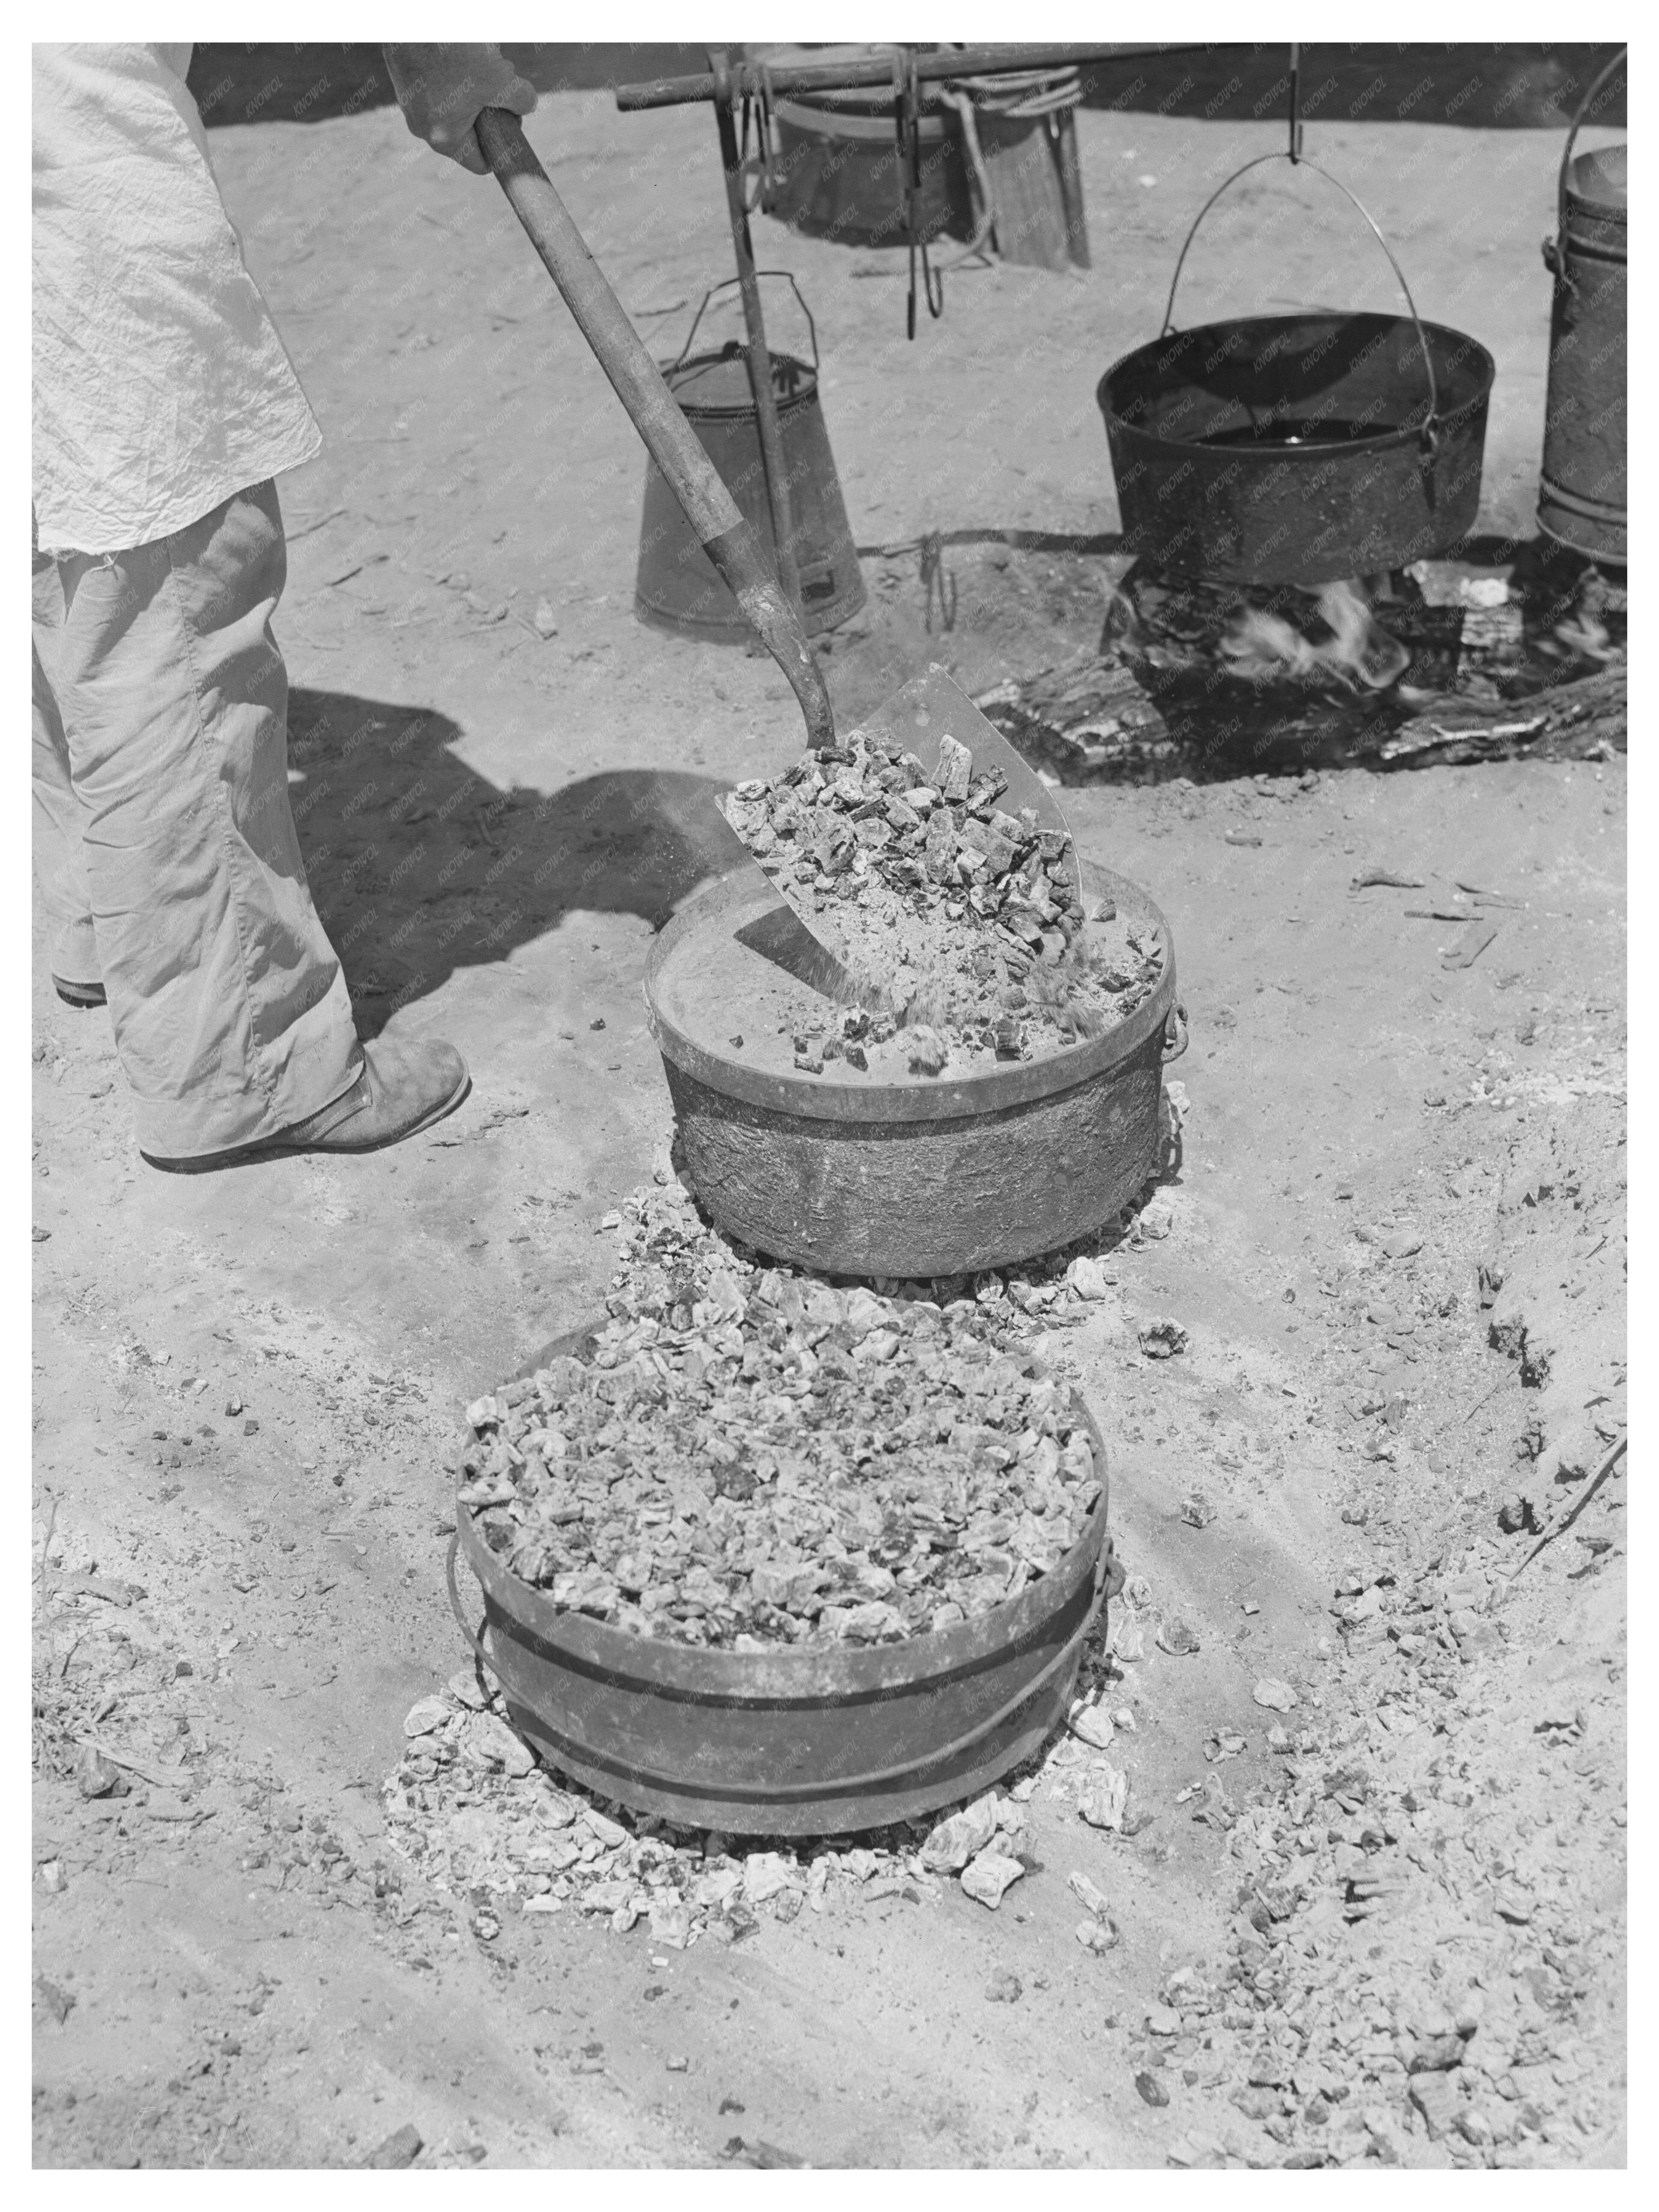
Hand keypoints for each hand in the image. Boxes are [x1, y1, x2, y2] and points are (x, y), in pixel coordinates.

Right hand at [383, 44, 535, 173]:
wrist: (413, 20)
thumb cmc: (452, 53)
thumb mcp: (499, 78)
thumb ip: (521, 98)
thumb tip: (529, 104)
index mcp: (445, 139)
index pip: (481, 163)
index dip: (502, 145)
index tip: (511, 119)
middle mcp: (424, 129)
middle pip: (471, 132)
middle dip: (489, 109)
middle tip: (496, 82)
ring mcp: (412, 107)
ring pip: (457, 107)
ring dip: (476, 87)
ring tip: (478, 61)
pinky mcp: (407, 84)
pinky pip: (440, 89)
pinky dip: (457, 75)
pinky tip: (461, 53)